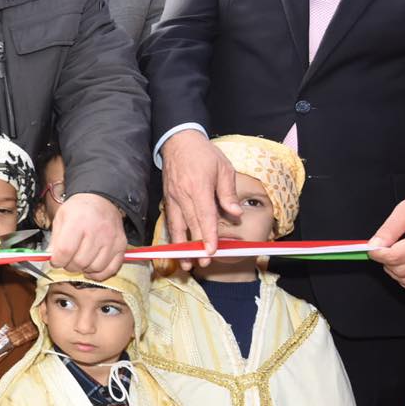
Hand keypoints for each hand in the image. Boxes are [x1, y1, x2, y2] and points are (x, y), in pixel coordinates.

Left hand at [47, 193, 126, 279]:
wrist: (102, 199)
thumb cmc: (79, 209)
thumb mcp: (61, 217)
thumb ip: (54, 239)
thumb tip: (50, 257)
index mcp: (78, 222)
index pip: (65, 251)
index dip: (57, 261)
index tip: (55, 261)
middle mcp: (97, 231)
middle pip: (80, 262)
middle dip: (69, 266)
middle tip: (67, 261)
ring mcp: (111, 239)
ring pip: (95, 268)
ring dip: (84, 269)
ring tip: (79, 262)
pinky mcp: (121, 246)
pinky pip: (111, 269)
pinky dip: (99, 274)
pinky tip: (91, 269)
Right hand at [161, 130, 239, 267]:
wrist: (178, 141)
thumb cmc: (203, 154)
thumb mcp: (223, 168)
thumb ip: (228, 193)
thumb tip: (236, 214)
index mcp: (198, 187)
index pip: (204, 216)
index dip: (208, 235)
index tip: (211, 251)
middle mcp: (183, 195)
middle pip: (190, 225)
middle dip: (196, 247)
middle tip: (202, 264)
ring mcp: (173, 198)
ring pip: (177, 227)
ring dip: (181, 247)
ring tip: (186, 263)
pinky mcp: (167, 200)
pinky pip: (170, 221)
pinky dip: (174, 236)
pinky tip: (178, 248)